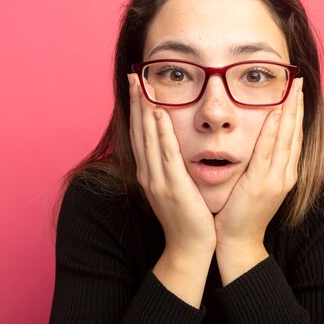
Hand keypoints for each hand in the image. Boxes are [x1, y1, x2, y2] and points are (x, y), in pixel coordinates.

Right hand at [128, 74, 215, 255]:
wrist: (189, 247)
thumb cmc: (186, 217)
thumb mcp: (173, 187)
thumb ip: (170, 166)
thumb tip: (172, 147)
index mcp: (148, 172)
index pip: (140, 134)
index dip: (137, 109)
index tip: (137, 86)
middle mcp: (147, 173)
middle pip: (139, 131)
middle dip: (136, 102)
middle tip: (133, 76)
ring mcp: (157, 179)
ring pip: (148, 138)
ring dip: (144, 110)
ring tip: (142, 85)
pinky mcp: (172, 186)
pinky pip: (166, 154)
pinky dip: (161, 133)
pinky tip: (158, 114)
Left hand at [214, 78, 303, 283]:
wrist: (238, 241)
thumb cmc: (242, 213)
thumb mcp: (255, 185)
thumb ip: (260, 165)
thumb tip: (258, 146)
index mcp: (284, 174)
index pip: (293, 136)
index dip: (296, 113)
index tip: (296, 92)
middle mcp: (286, 174)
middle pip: (295, 133)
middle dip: (298, 106)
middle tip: (300, 81)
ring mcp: (276, 179)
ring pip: (286, 138)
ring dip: (290, 112)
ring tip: (293, 89)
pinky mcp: (263, 183)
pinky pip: (269, 151)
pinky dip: (274, 131)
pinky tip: (277, 113)